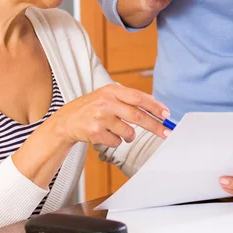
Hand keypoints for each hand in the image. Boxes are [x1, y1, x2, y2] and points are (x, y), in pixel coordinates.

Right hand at [50, 84, 169, 148]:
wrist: (66, 120)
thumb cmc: (91, 107)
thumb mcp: (107, 96)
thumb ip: (128, 99)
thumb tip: (155, 105)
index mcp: (111, 90)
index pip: (138, 97)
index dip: (154, 106)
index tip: (166, 114)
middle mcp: (106, 102)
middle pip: (137, 116)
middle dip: (155, 126)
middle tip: (166, 133)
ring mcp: (100, 118)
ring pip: (128, 133)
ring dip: (129, 136)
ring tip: (119, 131)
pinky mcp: (95, 133)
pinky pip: (117, 142)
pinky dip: (115, 141)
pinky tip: (105, 134)